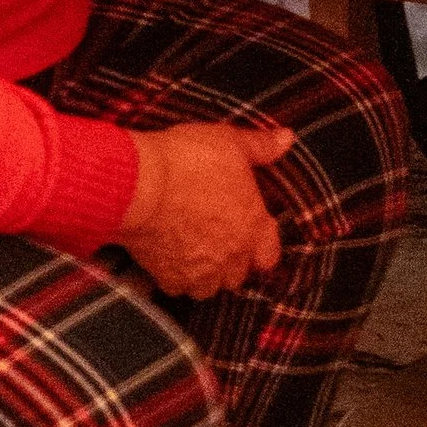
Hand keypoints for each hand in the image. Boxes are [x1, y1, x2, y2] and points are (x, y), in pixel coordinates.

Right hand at [114, 123, 289, 296]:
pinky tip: (168, 254)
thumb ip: (261, 146)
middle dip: (231, 260)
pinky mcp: (168, 276)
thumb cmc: (186, 161)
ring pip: (209, 286)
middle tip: (217, 236)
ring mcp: (199, 270)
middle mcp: (230, 255)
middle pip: (238, 274)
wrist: (140, 184)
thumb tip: (286, 139)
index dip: (262, 246)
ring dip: (204, 272)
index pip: (269, 255)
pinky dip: (174, 275)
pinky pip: (177, 286)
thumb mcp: (229, 141)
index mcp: (252, 225)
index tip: (253, 234)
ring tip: (193, 248)